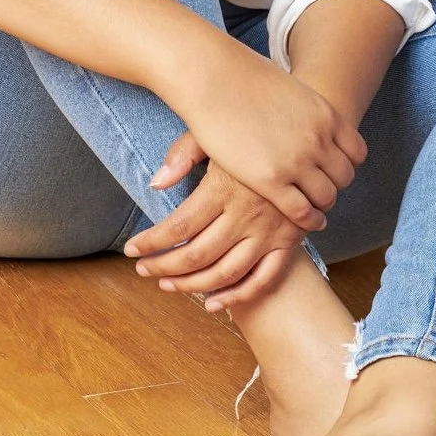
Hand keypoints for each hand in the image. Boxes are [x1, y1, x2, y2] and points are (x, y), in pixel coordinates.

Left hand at [128, 132, 306, 307]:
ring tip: (167, 284)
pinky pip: (262, 280)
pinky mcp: (289, 242)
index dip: (150, 242)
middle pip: (196, 255)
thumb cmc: (251, 132)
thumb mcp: (214, 131)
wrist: (304, 136)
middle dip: (163, 266)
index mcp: (225, 187)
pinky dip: (237, 297)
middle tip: (143, 269)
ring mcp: (270, 232)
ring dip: (191, 286)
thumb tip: (155, 184)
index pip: (177, 227)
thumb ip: (183, 154)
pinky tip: (212, 303)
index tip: (131, 249)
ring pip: (225, 273)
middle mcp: (247, 214)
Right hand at [161, 33, 366, 229]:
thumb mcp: (292, 91)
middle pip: (344, 177)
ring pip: (327, 197)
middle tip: (320, 191)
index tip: (332, 169)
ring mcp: (296, 161)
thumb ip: (307, 113)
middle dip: (334, 185)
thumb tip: (309, 121)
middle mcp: (318, 139)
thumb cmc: (245, 78)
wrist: (215, 79)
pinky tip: (303, 221)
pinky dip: (307, 220)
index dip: (346, 164)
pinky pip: (302, 211)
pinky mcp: (271, 180)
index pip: (356, 152)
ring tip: (312, 208)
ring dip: (321, 205)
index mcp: (326, 115)